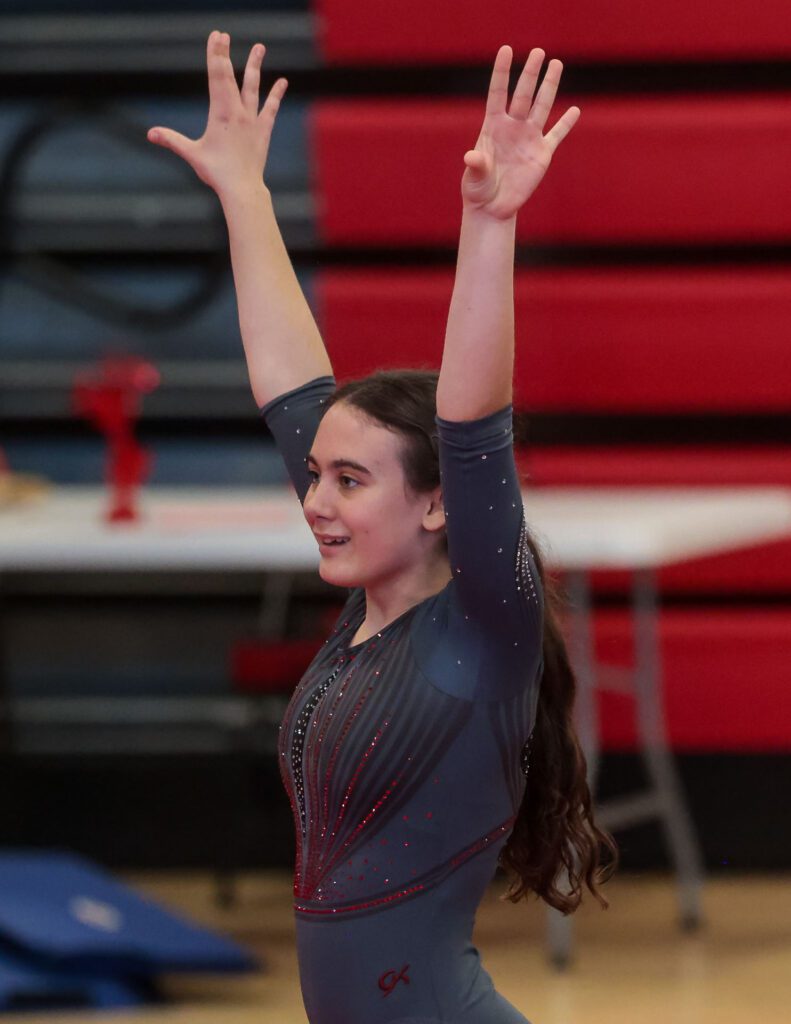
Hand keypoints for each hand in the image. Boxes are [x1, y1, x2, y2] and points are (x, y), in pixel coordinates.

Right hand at [147, 30, 286, 199]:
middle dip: (225, 54)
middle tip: (224, 34)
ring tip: (259, 47)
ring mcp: (252, 120)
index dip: (215, 54)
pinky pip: (271, 109)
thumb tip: (150, 133)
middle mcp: (238, 112)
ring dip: (255, 66)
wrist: (242, 188)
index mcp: (220, 112)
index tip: (215, 36)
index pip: (216, 76)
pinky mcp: (263, 131)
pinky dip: (276, 95)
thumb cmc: (216, 173)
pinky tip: (283, 82)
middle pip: (231, 76)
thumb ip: (172, 140)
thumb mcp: (191, 154)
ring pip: (253, 87)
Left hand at [461, 46, 579, 219]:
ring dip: (549, 86)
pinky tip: (575, 110)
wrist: (493, 207)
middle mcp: (512, 128)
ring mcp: (528, 139)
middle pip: (523, 95)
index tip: (506, 50)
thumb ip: (476, 165)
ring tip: (556, 64)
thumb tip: (471, 157)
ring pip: (542, 107)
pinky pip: (556, 135)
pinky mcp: (542, 154)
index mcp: (493, 127)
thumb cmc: (478, 189)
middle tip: (538, 52)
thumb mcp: (474, 178)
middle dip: (531, 74)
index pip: (498, 94)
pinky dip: (566, 124)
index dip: (501, 72)